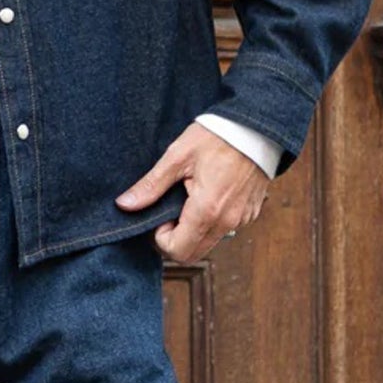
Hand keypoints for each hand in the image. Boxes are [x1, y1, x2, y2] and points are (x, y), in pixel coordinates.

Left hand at [113, 120, 271, 263]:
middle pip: (192, 255)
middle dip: (175, 241)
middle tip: (170, 213)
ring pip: (208, 244)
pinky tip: (207, 197)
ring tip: (188, 201)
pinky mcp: (249, 214)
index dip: (161, 239)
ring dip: (192, 233)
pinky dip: (210, 223)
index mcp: (206, 210)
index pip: (177, 251)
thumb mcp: (178, 157)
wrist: (258, 127)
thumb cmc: (218, 137)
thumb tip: (125, 205)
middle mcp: (227, 222)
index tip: (160, 216)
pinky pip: (224, 230)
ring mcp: (241, 219)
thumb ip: (151, 186)